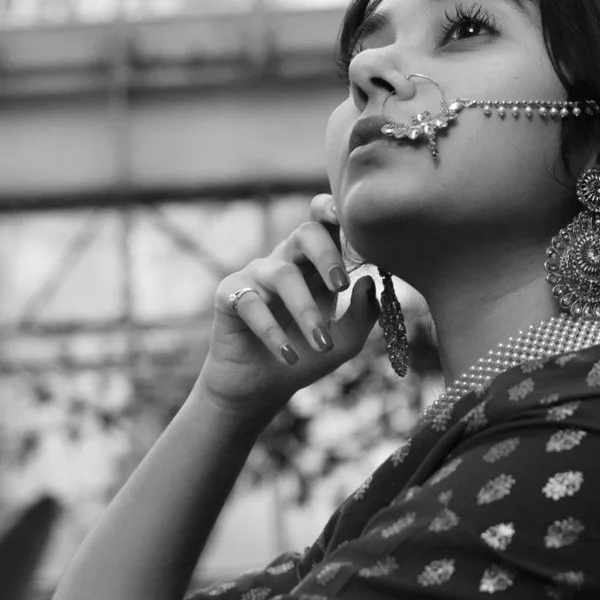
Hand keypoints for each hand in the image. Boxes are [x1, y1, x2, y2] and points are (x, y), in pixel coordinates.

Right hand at [198, 193, 379, 415]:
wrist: (262, 388)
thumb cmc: (306, 355)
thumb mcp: (344, 341)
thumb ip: (363, 314)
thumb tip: (370, 281)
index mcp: (315, 264)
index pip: (323, 223)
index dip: (332, 210)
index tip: (350, 217)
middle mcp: (285, 262)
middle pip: (304, 234)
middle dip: (326, 255)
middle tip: (341, 286)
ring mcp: (255, 276)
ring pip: (282, 275)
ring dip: (306, 311)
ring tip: (322, 344)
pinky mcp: (229, 296)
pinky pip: (252, 304)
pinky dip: (274, 333)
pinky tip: (289, 357)